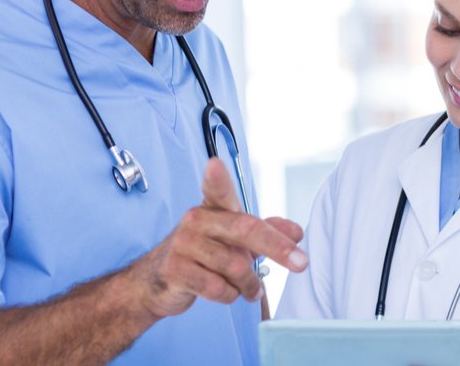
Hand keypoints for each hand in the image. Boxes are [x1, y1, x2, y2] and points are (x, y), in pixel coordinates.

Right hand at [127, 158, 307, 318]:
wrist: (157, 281)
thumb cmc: (203, 254)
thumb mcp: (235, 239)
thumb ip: (266, 232)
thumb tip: (297, 232)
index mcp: (213, 208)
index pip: (217, 189)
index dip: (217, 178)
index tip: (215, 164)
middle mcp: (197, 221)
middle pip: (245, 230)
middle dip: (278, 248)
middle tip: (302, 263)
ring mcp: (183, 244)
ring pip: (236, 266)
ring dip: (250, 284)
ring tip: (251, 288)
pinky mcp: (174, 270)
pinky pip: (217, 287)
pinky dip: (230, 295)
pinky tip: (228, 293)